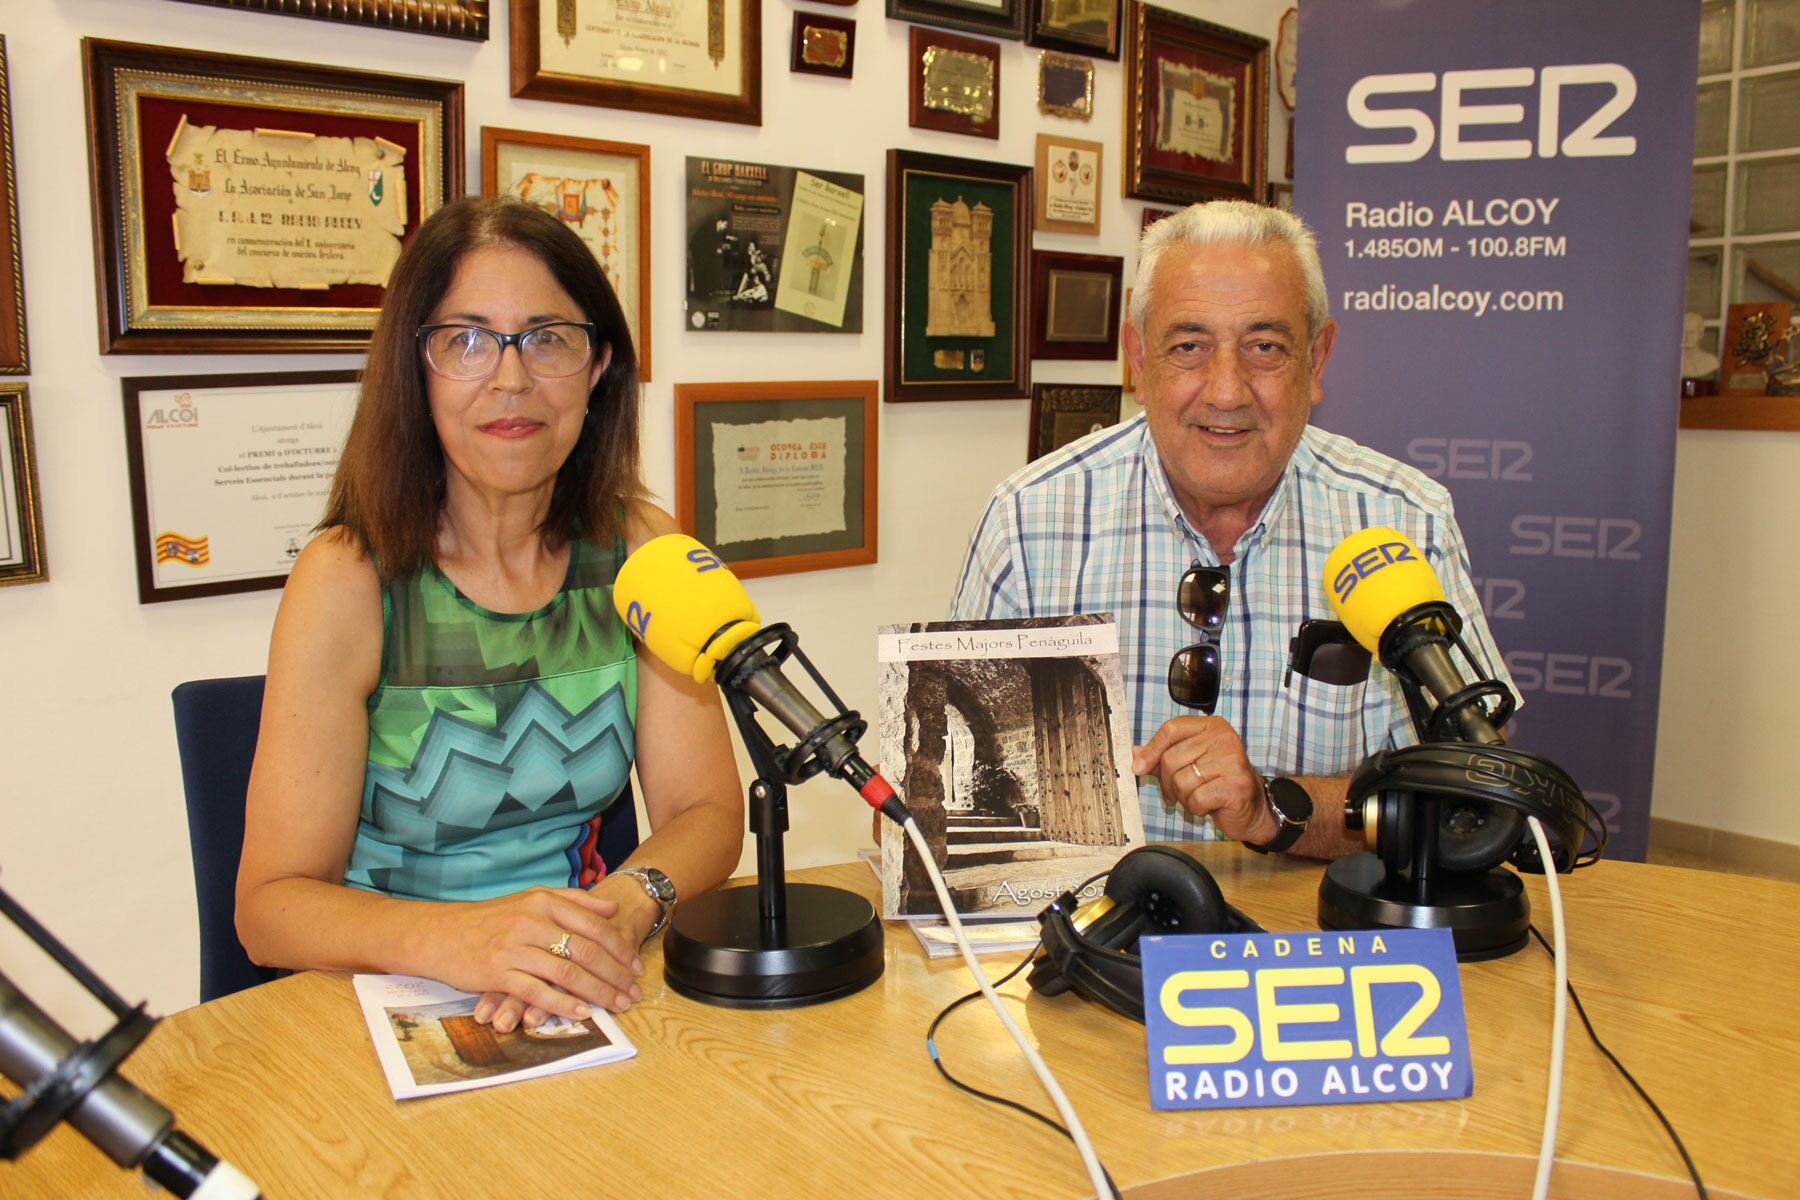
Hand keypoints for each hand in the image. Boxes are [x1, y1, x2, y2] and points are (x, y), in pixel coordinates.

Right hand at [426, 884, 649, 1032]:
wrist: (440, 933)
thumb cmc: (490, 919)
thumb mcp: (531, 899)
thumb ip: (573, 902)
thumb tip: (611, 910)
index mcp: (544, 902)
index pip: (594, 926)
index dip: (619, 948)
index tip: (636, 967)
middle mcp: (532, 921)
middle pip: (586, 950)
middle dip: (615, 974)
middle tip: (634, 993)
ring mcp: (514, 947)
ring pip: (566, 972)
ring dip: (597, 992)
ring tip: (616, 1006)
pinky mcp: (497, 972)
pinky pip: (537, 991)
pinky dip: (562, 1003)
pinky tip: (581, 1012)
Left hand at [1131, 716, 1277, 845]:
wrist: (1251, 808)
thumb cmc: (1218, 783)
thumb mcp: (1190, 764)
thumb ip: (1164, 757)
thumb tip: (1135, 754)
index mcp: (1212, 726)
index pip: (1171, 729)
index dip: (1151, 749)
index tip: (1139, 768)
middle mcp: (1223, 738)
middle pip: (1172, 758)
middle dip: (1167, 782)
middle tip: (1175, 793)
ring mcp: (1231, 760)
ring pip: (1182, 780)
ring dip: (1183, 796)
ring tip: (1197, 797)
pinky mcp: (1235, 785)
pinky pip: (1196, 798)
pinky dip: (1196, 807)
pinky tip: (1207, 805)